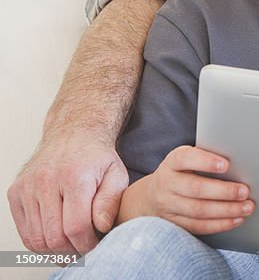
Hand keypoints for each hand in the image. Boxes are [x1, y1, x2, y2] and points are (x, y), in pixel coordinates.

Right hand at [7, 136, 127, 254]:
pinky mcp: (15, 193)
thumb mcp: (117, 174)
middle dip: (71, 250)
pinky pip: (24, 232)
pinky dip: (39, 242)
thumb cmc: (96, 158)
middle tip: (84, 248)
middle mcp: (46, 181)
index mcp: (74, 176)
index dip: (86, 244)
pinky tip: (56, 236)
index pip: (75, 226)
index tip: (95, 244)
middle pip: (54, 236)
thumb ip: (112, 201)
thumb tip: (101, 227)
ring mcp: (27, 187)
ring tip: (71, 244)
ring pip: (36, 239)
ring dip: (55, 250)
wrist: (72, 134)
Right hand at [118, 146, 252, 234]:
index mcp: (173, 162)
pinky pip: (198, 226)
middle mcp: (167, 183)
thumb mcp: (186, 159)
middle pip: (195, 188)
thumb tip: (240, 160)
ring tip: (246, 207)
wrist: (150, 196)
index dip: (206, 161)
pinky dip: (219, 224)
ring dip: (226, 210)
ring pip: (198, 210)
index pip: (185, 158)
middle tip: (245, 191)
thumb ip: (206, 158)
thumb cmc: (180, 172)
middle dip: (224, 191)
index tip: (226, 164)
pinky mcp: (173, 223)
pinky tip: (236, 219)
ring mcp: (168, 205)